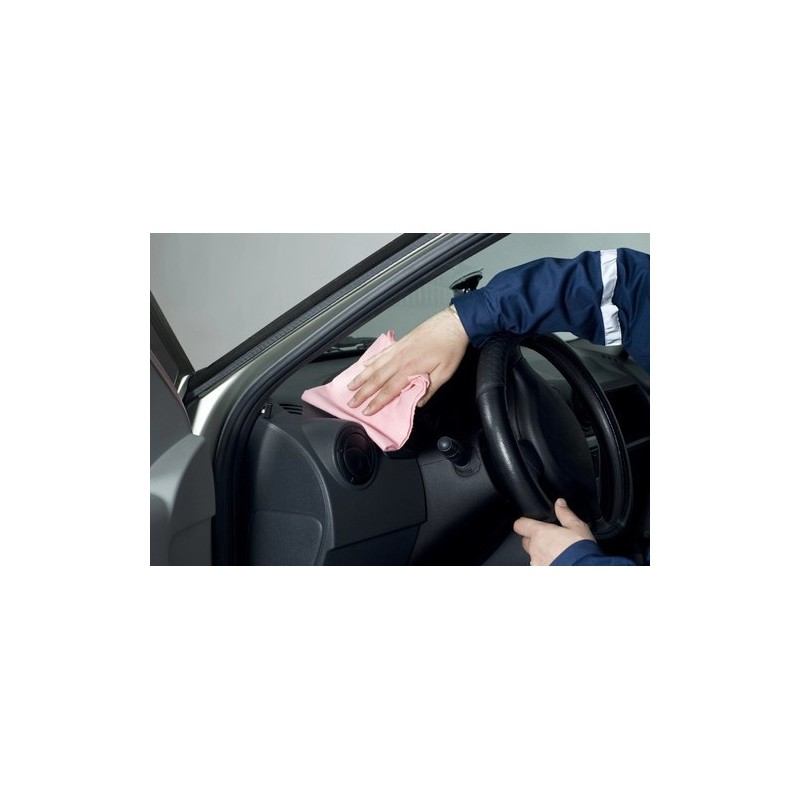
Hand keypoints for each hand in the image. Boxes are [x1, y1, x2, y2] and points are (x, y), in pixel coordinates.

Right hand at [346, 307, 469, 414]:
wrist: (453, 324)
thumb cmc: (451, 347)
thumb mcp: (445, 373)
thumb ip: (429, 389)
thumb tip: (418, 402)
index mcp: (411, 368)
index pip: (389, 390)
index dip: (377, 402)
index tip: (367, 411)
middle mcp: (400, 358)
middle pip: (376, 379)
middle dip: (362, 392)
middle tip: (351, 402)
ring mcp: (398, 349)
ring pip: (374, 366)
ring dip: (361, 377)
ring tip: (350, 386)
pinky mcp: (400, 343)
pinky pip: (381, 353)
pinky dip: (371, 360)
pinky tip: (364, 365)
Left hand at [513, 498, 594, 565]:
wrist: (585, 570)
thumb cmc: (581, 549)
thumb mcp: (576, 526)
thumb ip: (565, 514)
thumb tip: (559, 503)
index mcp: (539, 533)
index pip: (520, 525)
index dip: (524, 523)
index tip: (530, 523)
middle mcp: (534, 549)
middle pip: (526, 541)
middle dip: (535, 539)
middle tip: (550, 539)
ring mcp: (536, 563)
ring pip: (533, 555)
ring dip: (541, 553)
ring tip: (558, 553)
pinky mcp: (541, 573)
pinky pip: (539, 566)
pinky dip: (546, 564)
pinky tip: (558, 563)